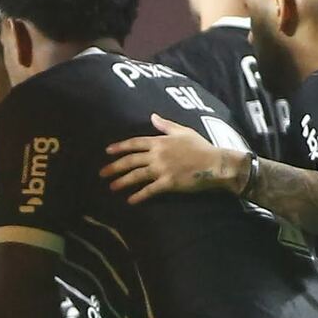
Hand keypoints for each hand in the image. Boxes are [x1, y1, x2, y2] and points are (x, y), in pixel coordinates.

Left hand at [101, 114, 243, 204]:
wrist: (215, 163)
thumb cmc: (201, 147)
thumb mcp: (183, 131)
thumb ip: (166, 125)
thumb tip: (152, 116)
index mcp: (160, 141)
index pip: (134, 143)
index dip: (120, 147)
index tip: (107, 151)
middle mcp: (157, 155)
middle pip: (131, 160)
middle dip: (114, 167)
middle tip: (102, 173)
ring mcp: (162, 169)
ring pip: (136, 175)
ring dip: (122, 182)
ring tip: (111, 187)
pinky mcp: (168, 183)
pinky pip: (149, 190)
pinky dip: (139, 196)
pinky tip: (130, 201)